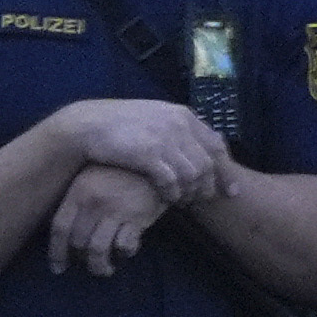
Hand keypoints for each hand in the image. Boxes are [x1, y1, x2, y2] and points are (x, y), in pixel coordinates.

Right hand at [49, 97, 231, 202]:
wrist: (86, 125)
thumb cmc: (118, 124)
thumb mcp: (153, 118)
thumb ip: (177, 129)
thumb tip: (199, 149)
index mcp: (183, 115)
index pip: (217, 145)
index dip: (226, 170)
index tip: (230, 191)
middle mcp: (179, 124)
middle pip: (208, 163)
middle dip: (208, 186)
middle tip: (200, 201)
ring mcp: (164, 139)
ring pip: (193, 175)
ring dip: (189, 193)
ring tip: (181, 202)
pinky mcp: (148, 154)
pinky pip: (172, 181)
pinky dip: (173, 194)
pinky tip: (167, 199)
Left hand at [49, 159, 173, 273]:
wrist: (154, 165)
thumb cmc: (119, 174)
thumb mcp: (92, 180)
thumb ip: (77, 203)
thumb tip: (63, 236)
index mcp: (78, 191)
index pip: (60, 227)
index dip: (56, 252)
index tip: (57, 268)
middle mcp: (94, 202)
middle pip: (78, 242)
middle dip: (80, 260)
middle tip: (86, 266)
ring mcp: (116, 210)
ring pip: (98, 250)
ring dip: (100, 266)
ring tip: (104, 270)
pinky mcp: (137, 218)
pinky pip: (124, 246)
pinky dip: (123, 254)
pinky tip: (125, 252)